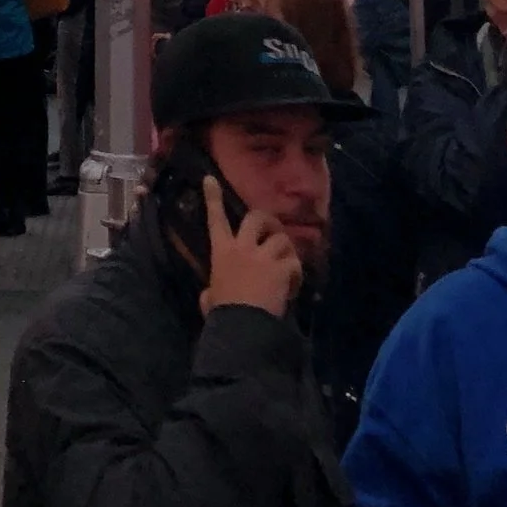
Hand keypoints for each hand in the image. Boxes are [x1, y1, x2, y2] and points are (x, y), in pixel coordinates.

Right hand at [197, 175, 302, 318]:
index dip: (213, 198)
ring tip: (288, 266)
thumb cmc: (223, 315)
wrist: (243, 327)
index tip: (211, 179)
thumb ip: (211, 291)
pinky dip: (296, 273)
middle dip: (267, 221)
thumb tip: (210, 294)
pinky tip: (293, 287)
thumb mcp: (210, 300)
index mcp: (222, 253)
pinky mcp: (281, 268)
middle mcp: (242, 247)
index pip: (215, 219)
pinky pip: (294, 262)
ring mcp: (263, 256)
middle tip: (273, 231)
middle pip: (256, 218)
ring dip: (286, 251)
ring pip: (281, 239)